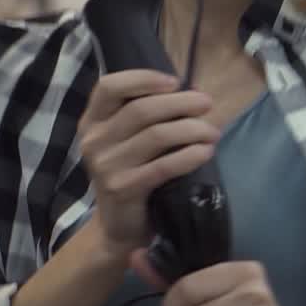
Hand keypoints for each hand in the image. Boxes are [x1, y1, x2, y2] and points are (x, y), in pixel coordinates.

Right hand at [78, 70, 220, 256]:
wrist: (118, 227)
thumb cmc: (132, 174)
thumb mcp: (130, 141)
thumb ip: (149, 115)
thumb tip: (193, 91)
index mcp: (92, 122)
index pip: (109, 86)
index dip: (143, 79)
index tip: (175, 81)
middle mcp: (94, 141)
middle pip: (141, 110)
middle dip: (181, 102)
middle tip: (207, 104)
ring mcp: (106, 166)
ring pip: (157, 135)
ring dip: (192, 129)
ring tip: (213, 132)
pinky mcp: (123, 188)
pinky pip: (163, 166)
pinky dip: (190, 156)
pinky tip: (206, 152)